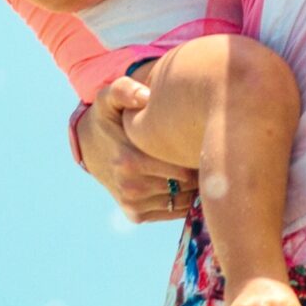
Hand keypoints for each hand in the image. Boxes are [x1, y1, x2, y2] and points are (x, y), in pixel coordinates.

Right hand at [77, 76, 197, 222]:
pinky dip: (187, 200)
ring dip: (199, 187)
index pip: (185, 168)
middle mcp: (131, 187)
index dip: (203, 156)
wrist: (91, 146)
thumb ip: (124, 90)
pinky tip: (191, 181)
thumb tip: (145, 96)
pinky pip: (174, 212)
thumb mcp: (109, 97)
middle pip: (188, 185)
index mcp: (130, 160)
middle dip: (204, 170)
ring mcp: (133, 203)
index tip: (211, 141)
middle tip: (214, 152)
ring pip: (184, 200)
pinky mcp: (136, 214)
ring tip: (205, 165)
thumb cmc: (110, 117)